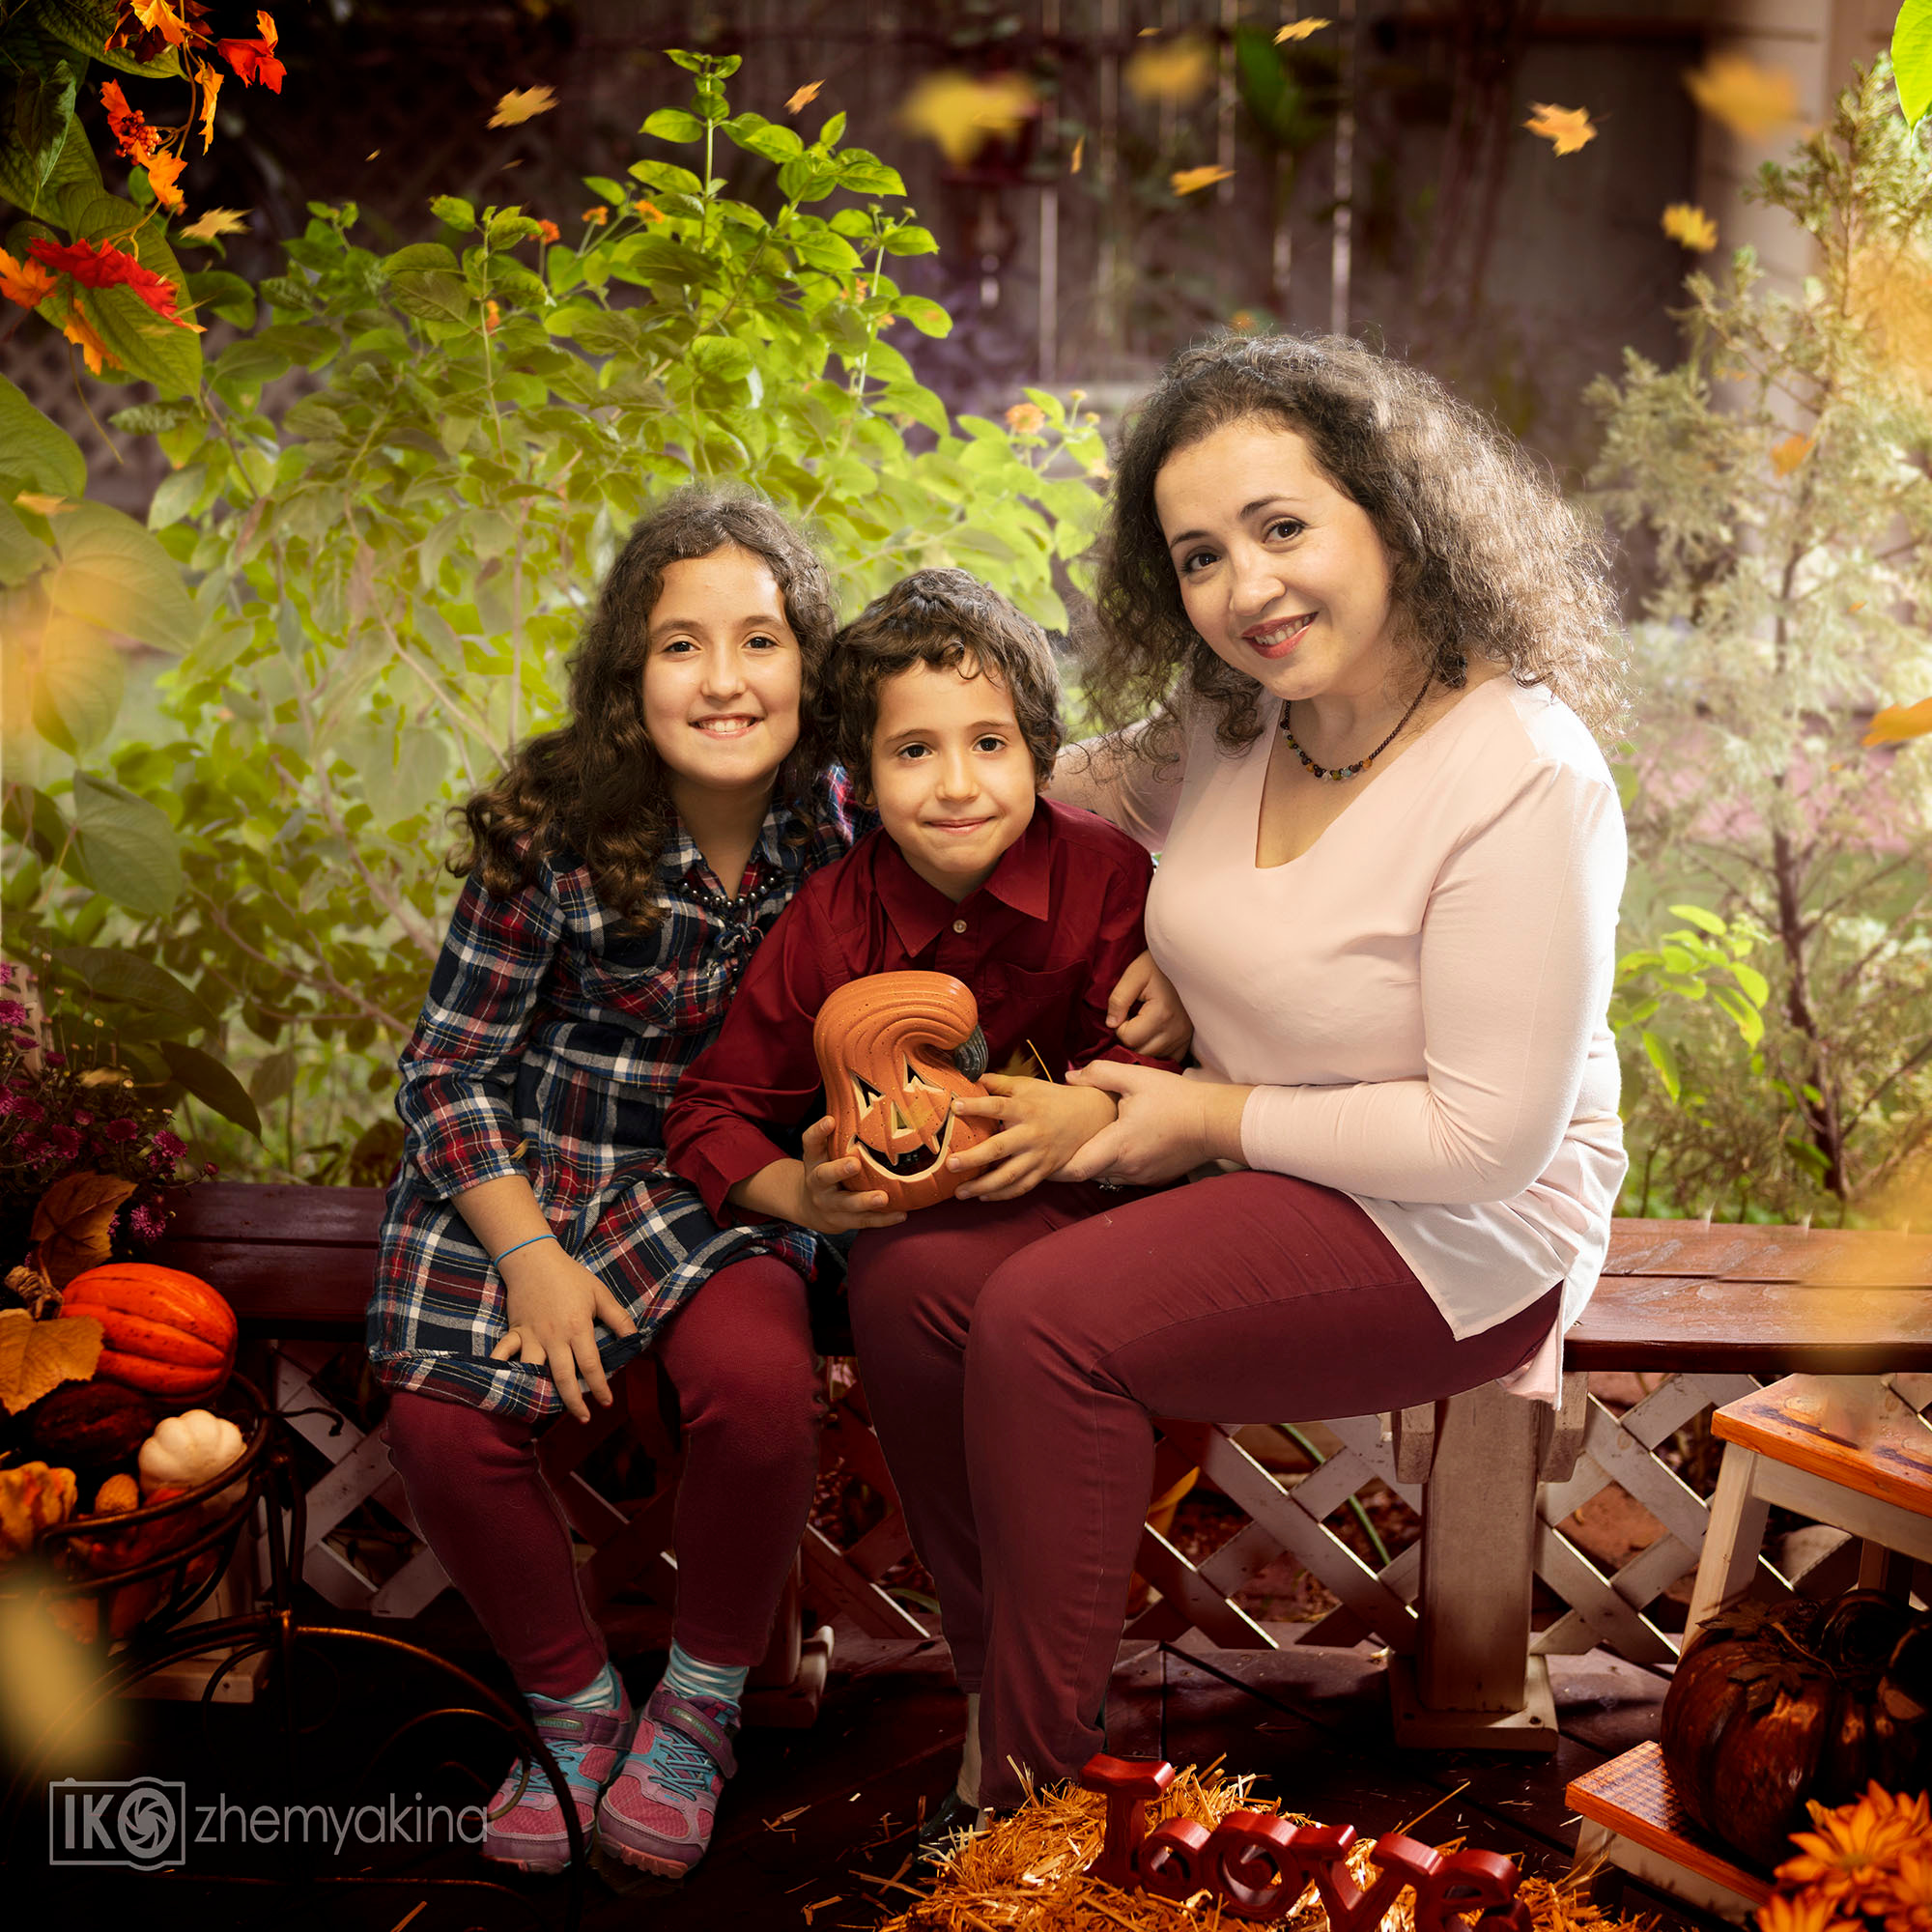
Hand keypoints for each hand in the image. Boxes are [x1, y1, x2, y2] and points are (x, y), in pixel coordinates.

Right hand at [488, 1241, 637, 1423]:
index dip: (600, 1386)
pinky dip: (501, 1368)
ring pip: (534, 1370)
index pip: (590, 1365)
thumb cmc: (571, 1277)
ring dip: (539, 1391)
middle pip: (563, 1377)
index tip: (607, 1402)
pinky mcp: (515, 1331)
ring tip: (547, 1409)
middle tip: (584, 1418)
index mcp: (578, 1328)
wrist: (534, 1259)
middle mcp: (554, 1337)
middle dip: (574, 1402)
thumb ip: (618, 1318)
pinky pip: (504, 1353)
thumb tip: (635, 1338)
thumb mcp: (600, 1294)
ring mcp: (532, 1336)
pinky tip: (504, 1383)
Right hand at [797, 1118, 911, 1233]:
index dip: (818, 1132)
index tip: (830, 1120)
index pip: (810, 1143)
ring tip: (883, 1197)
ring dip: (865, 1201)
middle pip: (824, 1176)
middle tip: (855, 1163)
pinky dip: (883, 1219)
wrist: (810, 1207)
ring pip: (846, 1204)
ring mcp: (829, 1204)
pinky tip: (902, 1214)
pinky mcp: (842, 1222)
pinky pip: (863, 1221)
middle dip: (839, 1170)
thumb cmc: (827, 1168)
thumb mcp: (825, 1151)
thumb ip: (842, 1133)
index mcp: (814, 1160)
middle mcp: (817, 1183)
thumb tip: (876, 1095)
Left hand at [946, 1074, 1116, 1201]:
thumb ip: (998, 1083)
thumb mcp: (1026, 1085)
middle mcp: (1031, 1134)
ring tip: (959, 1192)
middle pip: (1000, 1148)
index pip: (998, 1106)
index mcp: (1025, 1109)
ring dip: (983, 1186)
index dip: (977, 1106)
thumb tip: (968, 1076)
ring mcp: (1038, 1156)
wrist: (1088, 1117)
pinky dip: (1002, 1195)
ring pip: (1009, 1176)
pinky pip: (1022, 1188)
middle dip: (974, 1158)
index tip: (955, 1106)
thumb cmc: (1050, 1099)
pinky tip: (982, 1197)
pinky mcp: (1044, 1171)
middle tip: (950, 1164)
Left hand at [1059, 1061, 1251, 1186]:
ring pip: (1104, 1175)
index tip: (1044, 1153)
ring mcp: (1141, 1177)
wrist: (1215, 1121)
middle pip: (1086, 1172)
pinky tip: (1117, 1144)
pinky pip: (1123, 1175)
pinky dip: (1114, 1164)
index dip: (1055, 1166)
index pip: (1075, 1170)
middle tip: (1059, 1141)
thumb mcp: (1137, 1077)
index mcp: (1118, 1145)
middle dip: (1072, 1160)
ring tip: (1087, 1140)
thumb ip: (1099, 1074)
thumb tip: (1070, 1077)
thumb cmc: (1176, 1098)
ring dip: (1094, 1161)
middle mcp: (1127, 1168)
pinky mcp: (1153, 1178)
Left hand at [1105, 950, 1193, 1060]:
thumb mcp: (1133, 974)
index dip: (1119, 1026)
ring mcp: (1185, 1036)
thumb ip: (1119, 1000)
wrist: (1185, 961)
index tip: (1125, 1011)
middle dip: (1130, 1039)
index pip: (1128, 1039)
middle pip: (1141, 1052)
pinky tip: (1153, 1034)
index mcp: (1162, 1014)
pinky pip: (1169, 1058)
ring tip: (1143, 1023)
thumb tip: (1111, 1025)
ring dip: (1142, 1045)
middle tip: (1131, 1018)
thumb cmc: (1156, 965)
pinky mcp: (1189, 1039)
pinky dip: (1157, 1050)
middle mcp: (1176, 1030)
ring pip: (1153, 1057)